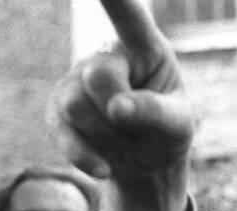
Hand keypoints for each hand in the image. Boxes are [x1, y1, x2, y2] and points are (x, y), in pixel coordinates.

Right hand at [50, 0, 193, 185]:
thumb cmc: (166, 133)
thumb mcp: (178, 127)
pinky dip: (86, 156)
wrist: (145, 164)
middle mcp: (107, 55)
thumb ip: (155, 113)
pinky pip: (62, 131)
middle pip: (98, 74)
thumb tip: (117, 109)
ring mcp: (77, 80)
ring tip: (122, 140)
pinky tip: (105, 167)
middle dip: (117, 110)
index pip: (130, 17)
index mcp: (144, 47)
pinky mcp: (58, 110)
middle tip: (134, 126)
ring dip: (104, 135)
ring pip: (75, 104)